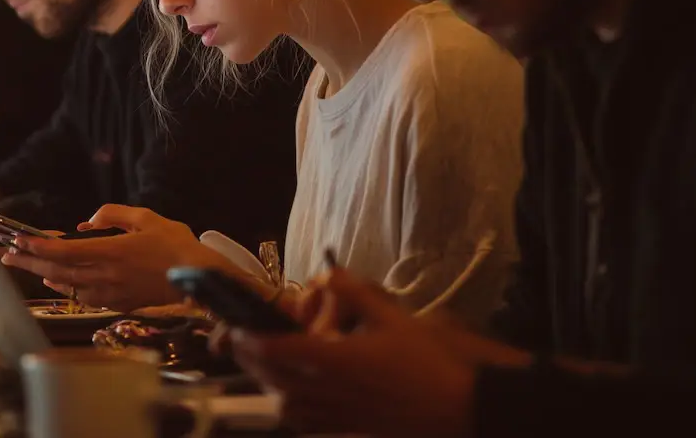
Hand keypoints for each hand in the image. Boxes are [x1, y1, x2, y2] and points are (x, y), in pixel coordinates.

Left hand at [0, 204, 226, 311]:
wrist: (196, 278)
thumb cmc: (174, 244)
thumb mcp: (146, 217)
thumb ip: (113, 215)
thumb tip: (87, 222)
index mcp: (111, 252)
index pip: (65, 251)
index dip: (38, 247)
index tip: (19, 241)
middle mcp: (106, 275)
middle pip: (58, 271)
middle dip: (28, 262)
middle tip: (6, 256)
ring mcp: (111, 292)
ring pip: (68, 286)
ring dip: (43, 275)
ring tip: (25, 266)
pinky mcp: (119, 303)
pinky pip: (84, 297)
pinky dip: (66, 288)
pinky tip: (57, 283)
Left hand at [229, 266, 510, 437]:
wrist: (457, 408)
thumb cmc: (427, 362)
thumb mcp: (393, 317)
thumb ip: (354, 292)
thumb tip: (326, 272)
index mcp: (334, 359)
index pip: (275, 349)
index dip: (249, 338)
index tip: (238, 325)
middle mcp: (327, 389)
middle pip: (271, 376)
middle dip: (249, 357)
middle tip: (240, 339)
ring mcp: (335, 413)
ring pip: (282, 403)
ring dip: (266, 382)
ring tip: (264, 363)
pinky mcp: (346, 428)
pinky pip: (303, 423)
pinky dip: (287, 408)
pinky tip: (290, 395)